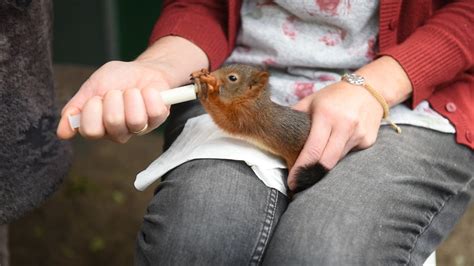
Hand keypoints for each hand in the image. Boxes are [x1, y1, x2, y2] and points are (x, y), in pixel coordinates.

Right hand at [56, 60, 172, 142]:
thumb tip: (61, 133)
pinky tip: (147, 91)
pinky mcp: (158, 120)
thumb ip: (75, 108)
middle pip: (113, 122)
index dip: (92, 110)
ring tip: (132, 91)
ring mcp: (140, 127)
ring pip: (135, 120)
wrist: (142, 68)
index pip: (90, 131)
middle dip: (113, 98)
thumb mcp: (91, 88)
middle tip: (117, 91)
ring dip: (132, 96)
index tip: (97, 96)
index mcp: (100, 127)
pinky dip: (149, 94)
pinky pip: (154, 111)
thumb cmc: (116, 79)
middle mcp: (119, 132)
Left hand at [287, 56, 412, 190]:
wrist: (370, 88)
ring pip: (337, 160)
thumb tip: (275, 130)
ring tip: (313, 166)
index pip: (313, 149)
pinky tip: (334, 148)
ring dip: (324, 165)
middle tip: (299, 182)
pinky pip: (348, 155)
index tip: (292, 181)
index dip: (301, 168)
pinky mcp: (368, 141)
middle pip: (326, 162)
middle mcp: (345, 125)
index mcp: (327, 115)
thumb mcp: (312, 100)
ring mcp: (359, 134)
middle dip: (311, 174)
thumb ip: (295, 115)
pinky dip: (338, 156)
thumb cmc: (335, 95)